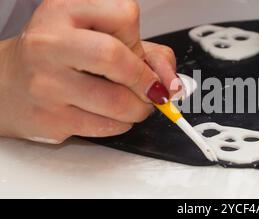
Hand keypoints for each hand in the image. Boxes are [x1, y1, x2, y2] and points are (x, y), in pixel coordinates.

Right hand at [0, 0, 177, 142]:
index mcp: (65, 10)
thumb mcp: (101, 37)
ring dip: (139, 109)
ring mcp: (46, 82)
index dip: (140, 40)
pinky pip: (105, 127)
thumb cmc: (61, 56)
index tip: (140, 56)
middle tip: (152, 90)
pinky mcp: (49, 118)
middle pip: (116, 58)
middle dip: (145, 80)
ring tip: (135, 104)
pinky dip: (121, 124)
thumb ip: (148, 52)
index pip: (124, 15)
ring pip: (117, 102)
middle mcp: (50, 42)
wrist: (9, 83)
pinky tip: (111, 115)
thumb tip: (172, 82)